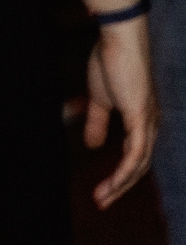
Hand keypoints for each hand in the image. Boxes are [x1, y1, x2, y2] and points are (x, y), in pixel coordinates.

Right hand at [85, 16, 155, 208]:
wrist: (120, 41)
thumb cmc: (111, 63)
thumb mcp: (100, 99)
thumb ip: (98, 122)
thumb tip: (94, 145)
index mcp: (142, 121)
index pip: (135, 156)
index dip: (120, 175)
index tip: (102, 190)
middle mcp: (151, 125)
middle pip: (140, 166)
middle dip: (120, 187)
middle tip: (101, 202)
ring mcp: (149, 123)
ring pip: (139, 164)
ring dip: (121, 184)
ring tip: (102, 198)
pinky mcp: (141, 119)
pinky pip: (136, 153)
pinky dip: (125, 171)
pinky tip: (114, 182)